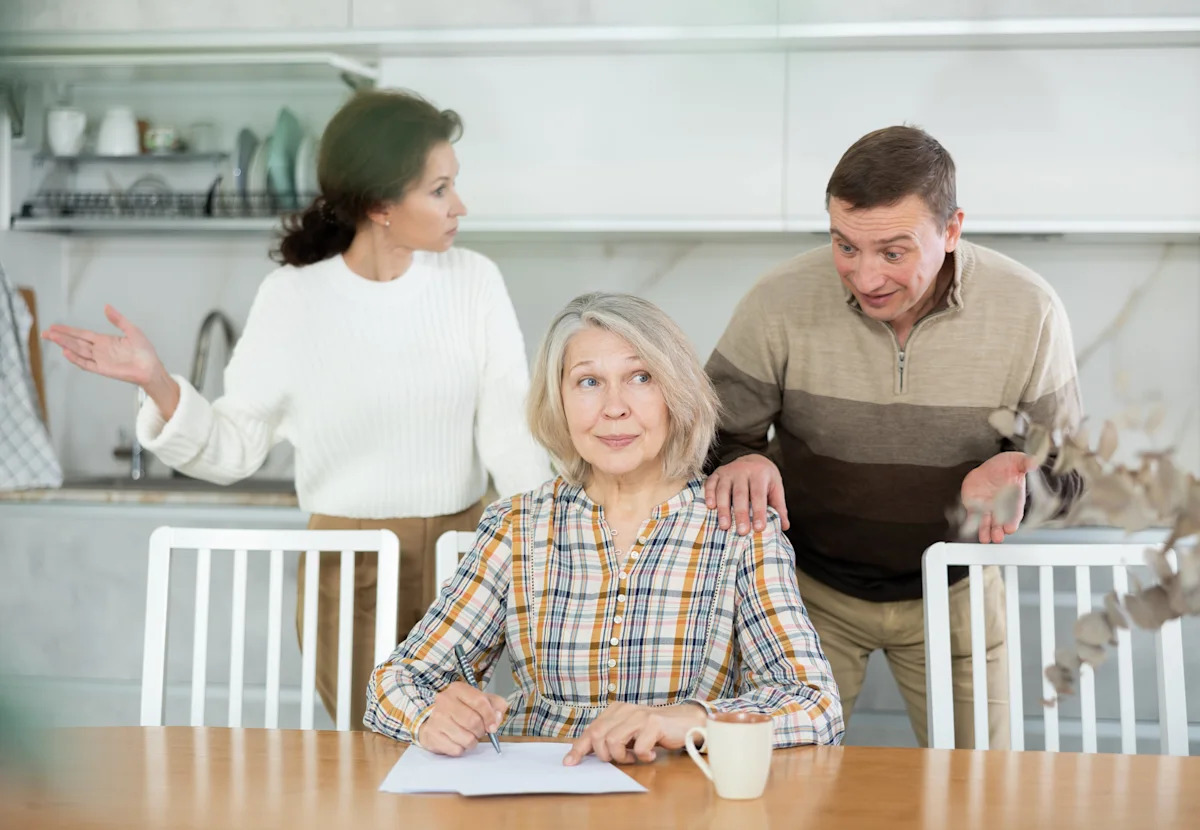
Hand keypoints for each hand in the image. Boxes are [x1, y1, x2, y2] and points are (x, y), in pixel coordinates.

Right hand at [43, 305, 179, 417]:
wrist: (151, 367)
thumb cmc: (144, 351)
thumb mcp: (132, 330)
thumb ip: (118, 320)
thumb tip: (106, 306)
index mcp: (104, 340)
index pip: (82, 334)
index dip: (68, 330)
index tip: (54, 327)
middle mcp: (99, 350)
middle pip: (76, 342)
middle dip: (60, 337)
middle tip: (45, 332)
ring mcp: (100, 360)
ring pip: (78, 351)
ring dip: (65, 345)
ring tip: (52, 338)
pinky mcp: (103, 369)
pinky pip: (86, 364)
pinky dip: (76, 358)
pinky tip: (66, 352)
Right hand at [418, 681, 508, 756]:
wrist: (436, 720)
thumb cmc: (463, 709)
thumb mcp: (482, 701)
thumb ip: (496, 706)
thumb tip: (496, 718)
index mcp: (458, 689)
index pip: (479, 701)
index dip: (490, 716)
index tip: (493, 726)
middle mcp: (444, 700)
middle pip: (473, 721)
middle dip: (481, 731)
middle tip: (480, 731)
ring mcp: (436, 718)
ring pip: (466, 739)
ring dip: (472, 741)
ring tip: (468, 736)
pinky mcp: (431, 735)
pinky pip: (456, 750)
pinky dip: (461, 749)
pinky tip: (457, 741)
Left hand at [563, 702, 705, 765]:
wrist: (685, 723)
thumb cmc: (654, 732)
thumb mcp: (629, 734)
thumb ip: (611, 739)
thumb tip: (587, 754)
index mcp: (615, 711)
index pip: (591, 730)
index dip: (578, 748)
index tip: (569, 763)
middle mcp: (624, 709)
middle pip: (598, 735)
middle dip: (604, 755)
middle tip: (621, 759)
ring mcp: (639, 715)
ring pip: (613, 741)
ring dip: (623, 757)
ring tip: (635, 756)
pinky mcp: (654, 723)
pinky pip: (638, 747)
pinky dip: (642, 756)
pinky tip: (651, 753)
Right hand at [704, 454, 788, 534]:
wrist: (752, 457)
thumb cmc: (764, 478)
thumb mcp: (775, 487)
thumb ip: (779, 506)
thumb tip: (784, 526)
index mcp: (760, 474)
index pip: (759, 495)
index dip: (759, 512)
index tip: (759, 528)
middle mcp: (743, 470)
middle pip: (740, 494)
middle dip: (741, 514)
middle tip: (742, 532)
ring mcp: (728, 471)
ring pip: (723, 490)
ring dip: (723, 509)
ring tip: (725, 526)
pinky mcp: (717, 473)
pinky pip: (710, 483)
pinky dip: (709, 495)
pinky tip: (710, 507)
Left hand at [960, 451, 1038, 543]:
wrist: (991, 467)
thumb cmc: (1008, 465)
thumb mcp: (1018, 461)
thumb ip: (1025, 463)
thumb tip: (1033, 463)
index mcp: (1014, 499)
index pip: (1014, 513)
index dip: (1012, 521)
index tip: (1010, 528)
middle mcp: (1001, 507)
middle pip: (1000, 522)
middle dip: (998, 531)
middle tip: (997, 538)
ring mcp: (988, 507)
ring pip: (986, 523)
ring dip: (985, 531)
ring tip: (985, 539)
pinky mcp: (974, 506)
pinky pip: (972, 516)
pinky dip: (971, 522)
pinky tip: (969, 529)